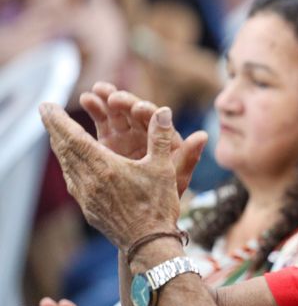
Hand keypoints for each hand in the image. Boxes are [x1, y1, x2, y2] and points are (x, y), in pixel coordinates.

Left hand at [39, 101, 205, 247]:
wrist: (148, 244)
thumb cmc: (158, 206)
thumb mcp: (163, 169)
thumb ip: (161, 137)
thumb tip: (164, 111)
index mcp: (105, 167)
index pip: (73, 137)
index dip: (58, 120)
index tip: (47, 105)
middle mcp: (89, 181)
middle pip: (64, 149)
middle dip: (53, 127)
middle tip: (46, 111)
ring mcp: (86, 196)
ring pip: (66, 165)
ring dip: (60, 146)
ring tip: (57, 133)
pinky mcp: (88, 208)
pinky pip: (72, 180)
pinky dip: (68, 164)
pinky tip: (72, 163)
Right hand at [79, 82, 202, 194]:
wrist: (145, 213)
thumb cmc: (167, 194)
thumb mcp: (177, 176)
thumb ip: (188, 155)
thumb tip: (203, 135)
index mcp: (165, 138)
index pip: (156, 121)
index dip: (148, 113)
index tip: (139, 107)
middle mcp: (146, 133)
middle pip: (134, 112)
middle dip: (123, 102)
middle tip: (111, 95)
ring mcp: (126, 136)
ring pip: (116, 114)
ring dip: (106, 101)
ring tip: (94, 92)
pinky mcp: (108, 142)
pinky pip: (102, 123)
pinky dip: (95, 110)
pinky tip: (86, 99)